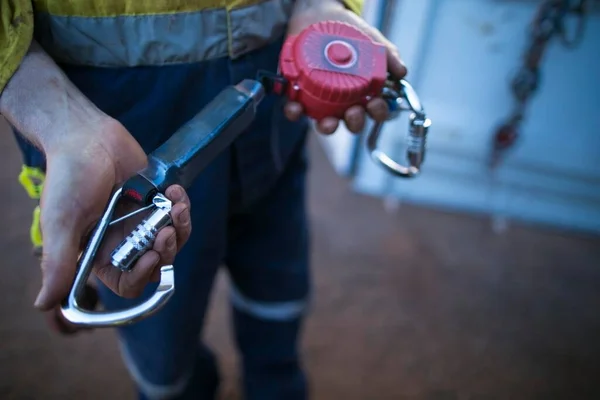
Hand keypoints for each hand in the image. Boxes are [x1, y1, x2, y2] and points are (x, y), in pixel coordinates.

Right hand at [33, 118, 191, 318]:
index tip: (151, 256)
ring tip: (176, 207)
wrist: (88, 136)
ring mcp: (141, 222)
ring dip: (180, 228)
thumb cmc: (69, 178)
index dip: (143, 277)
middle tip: (165, 230)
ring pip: (173, 241)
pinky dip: (181, 206)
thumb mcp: (61, 222)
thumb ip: (58, 263)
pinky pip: (178, 216)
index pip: (127, 284)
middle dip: (166, 250)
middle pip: (157, 264)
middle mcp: (122, 241)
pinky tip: (174, 192)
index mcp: (100, 253)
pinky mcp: (156, 203)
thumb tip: (44, 304)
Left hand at [284, 1, 406, 134]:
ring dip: (327, 127)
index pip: (375, 111)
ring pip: (325, 122)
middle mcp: (344, 101)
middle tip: (353, 112)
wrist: (320, 15)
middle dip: (354, 123)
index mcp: (364, 93)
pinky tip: (295, 108)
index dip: (378, 113)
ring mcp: (321, 99)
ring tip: (328, 121)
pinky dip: (295, 112)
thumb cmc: (350, 32)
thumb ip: (388, 55)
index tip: (376, 103)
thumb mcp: (372, 41)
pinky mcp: (300, 93)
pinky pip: (297, 110)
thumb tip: (401, 72)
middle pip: (352, 123)